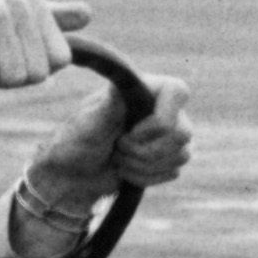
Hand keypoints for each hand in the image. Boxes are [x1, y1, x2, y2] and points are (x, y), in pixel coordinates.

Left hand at [24, 70, 195, 207]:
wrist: (74, 174)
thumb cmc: (77, 141)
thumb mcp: (88, 123)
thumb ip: (109, 105)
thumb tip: (122, 80)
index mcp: (145, 89)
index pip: (178, 92)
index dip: (161, 120)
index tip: (131, 132)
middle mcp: (162, 108)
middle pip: (183, 132)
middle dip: (146, 151)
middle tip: (118, 147)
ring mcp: (168, 134)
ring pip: (182, 155)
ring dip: (143, 165)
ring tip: (118, 158)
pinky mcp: (168, 159)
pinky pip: (174, 172)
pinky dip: (146, 177)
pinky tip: (125, 171)